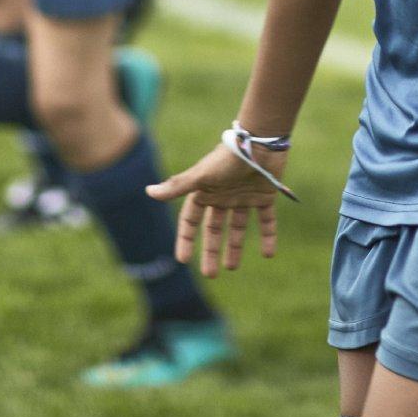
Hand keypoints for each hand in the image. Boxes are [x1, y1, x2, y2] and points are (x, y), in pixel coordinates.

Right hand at [147, 140, 285, 278]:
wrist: (261, 142)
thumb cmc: (228, 158)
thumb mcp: (201, 175)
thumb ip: (177, 186)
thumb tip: (148, 192)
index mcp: (206, 190)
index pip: (191, 220)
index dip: (186, 239)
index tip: (183, 260)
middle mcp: (223, 195)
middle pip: (214, 228)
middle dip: (211, 250)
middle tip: (210, 275)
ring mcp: (244, 196)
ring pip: (237, 226)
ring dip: (235, 247)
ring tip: (231, 268)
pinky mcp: (265, 196)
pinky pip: (266, 220)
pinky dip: (268, 236)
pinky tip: (268, 254)